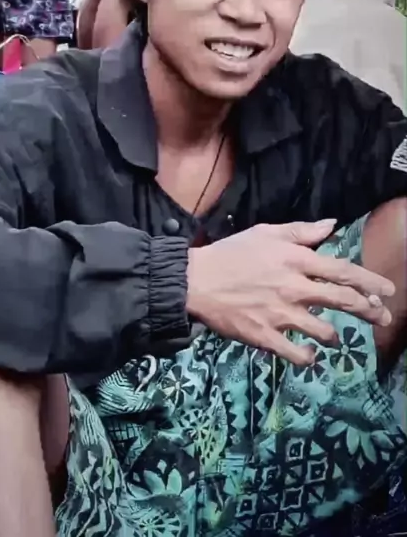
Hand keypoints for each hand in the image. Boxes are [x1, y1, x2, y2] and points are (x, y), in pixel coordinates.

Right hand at [186, 220, 394, 364]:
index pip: (342, 271)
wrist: (196, 281)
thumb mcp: (266, 233)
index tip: (389, 291)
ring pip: (325, 331)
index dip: (369, 281)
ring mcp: (281, 315)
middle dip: (369, 311)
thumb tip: (332, 225)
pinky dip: (309, 358)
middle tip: (383, 318)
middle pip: (343, 301)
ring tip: (332, 337)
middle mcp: (294, 287)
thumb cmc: (231, 253)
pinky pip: (298, 355)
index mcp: (296, 260)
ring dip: (333, 336)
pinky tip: (310, 356)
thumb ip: (301, 231)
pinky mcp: (266, 337)